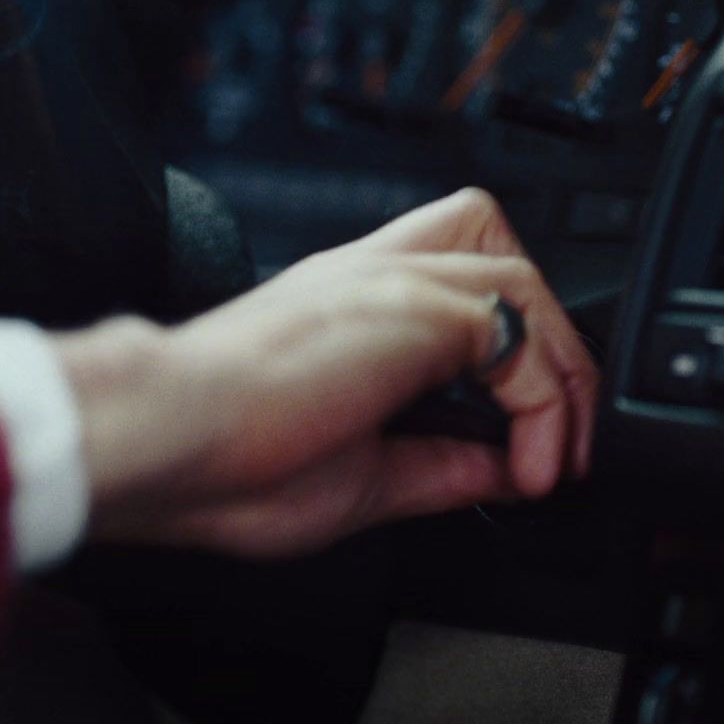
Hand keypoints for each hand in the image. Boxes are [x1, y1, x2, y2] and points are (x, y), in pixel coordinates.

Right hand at [56, 189, 598, 559]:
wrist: (163, 441)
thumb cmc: (223, 461)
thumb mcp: (363, 477)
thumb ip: (441, 466)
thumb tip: (504, 470)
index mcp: (352, 306)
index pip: (453, 277)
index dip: (508, 346)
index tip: (524, 435)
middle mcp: (375, 276)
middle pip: (497, 247)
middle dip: (549, 339)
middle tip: (559, 429)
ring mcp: (396, 282)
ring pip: (519, 277)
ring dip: (560, 369)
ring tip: (557, 450)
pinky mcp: (415, 307)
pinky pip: (519, 336)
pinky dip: (544, 404)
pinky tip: (525, 466)